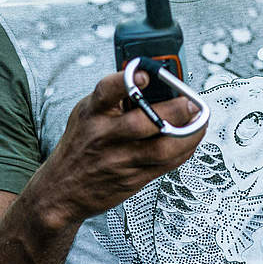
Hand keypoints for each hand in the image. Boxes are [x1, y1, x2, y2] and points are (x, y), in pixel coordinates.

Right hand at [34, 69, 206, 223]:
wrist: (62, 190)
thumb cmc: (80, 145)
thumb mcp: (87, 114)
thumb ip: (114, 98)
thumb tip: (150, 80)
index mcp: (92, 114)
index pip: (106, 92)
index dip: (126, 81)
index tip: (145, 74)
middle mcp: (105, 136)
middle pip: (142, 124)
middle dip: (173, 112)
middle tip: (191, 103)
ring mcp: (120, 160)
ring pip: (161, 149)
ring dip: (188, 135)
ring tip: (200, 121)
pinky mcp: (133, 179)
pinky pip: (166, 165)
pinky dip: (184, 150)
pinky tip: (192, 139)